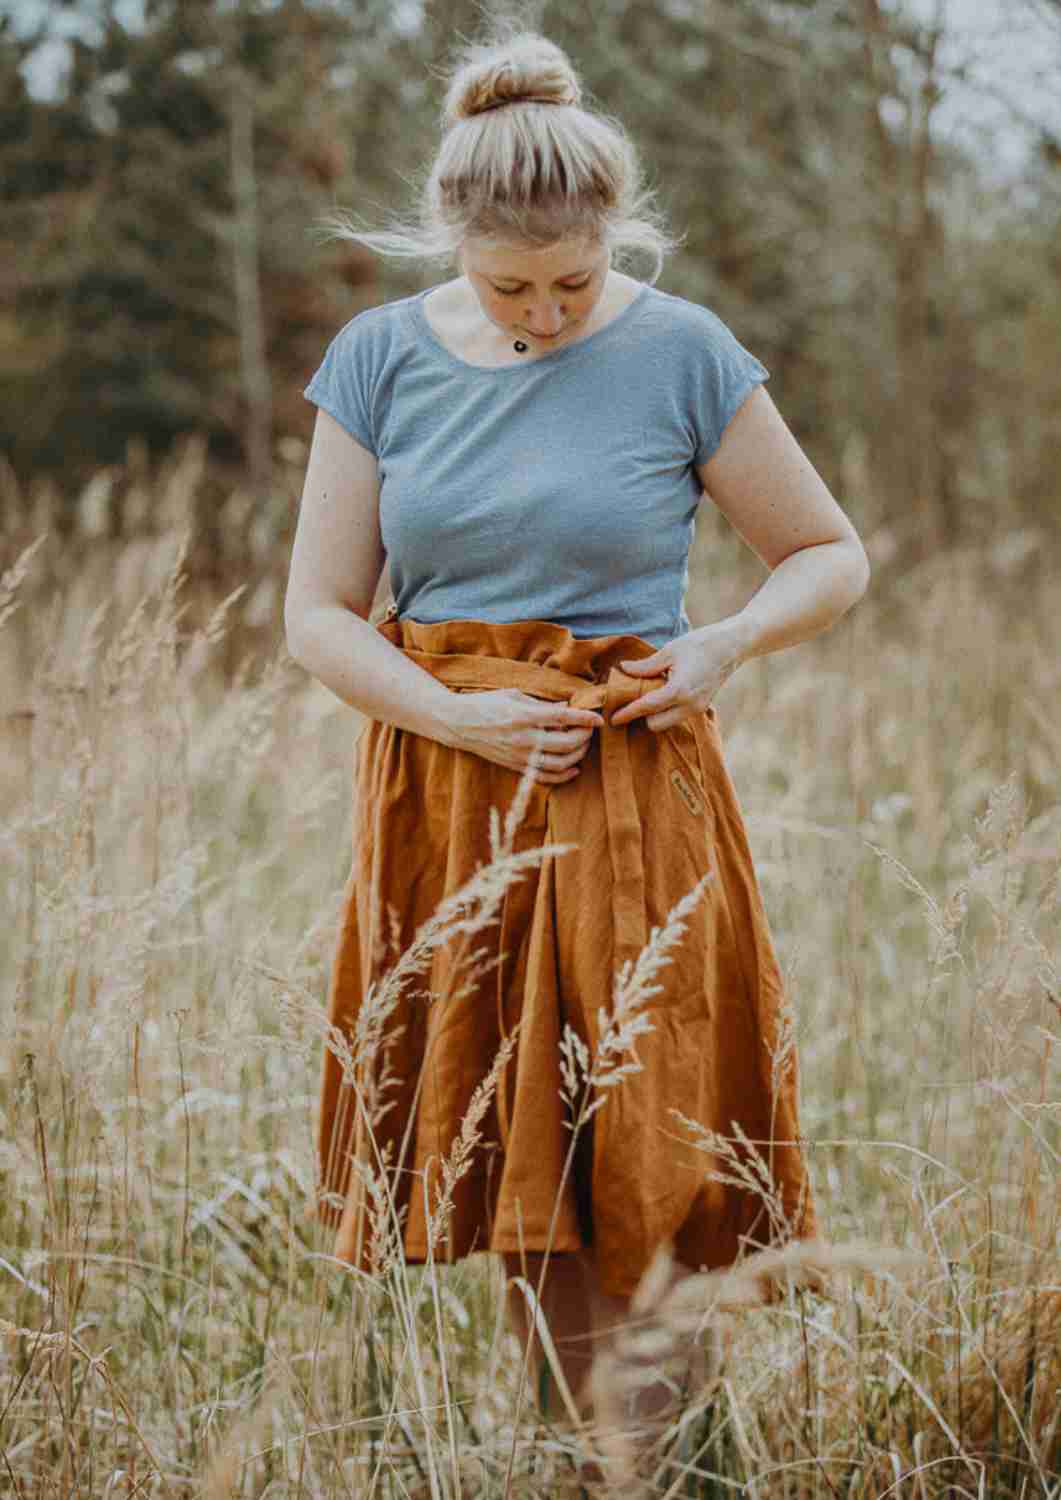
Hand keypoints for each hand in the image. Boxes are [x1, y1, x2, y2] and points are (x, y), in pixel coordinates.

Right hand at [447, 688, 605, 782]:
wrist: (458, 724)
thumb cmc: (486, 704)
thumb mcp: (514, 695)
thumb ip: (542, 704)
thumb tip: (568, 709)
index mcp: (523, 716)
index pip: (564, 718)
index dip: (585, 719)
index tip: (598, 718)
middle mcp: (523, 738)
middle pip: (567, 743)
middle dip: (584, 737)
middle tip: (589, 729)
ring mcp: (519, 756)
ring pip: (560, 763)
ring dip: (578, 755)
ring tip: (582, 744)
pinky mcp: (516, 767)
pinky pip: (546, 777)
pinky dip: (564, 775)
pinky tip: (574, 767)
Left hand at [608, 621, 745, 730]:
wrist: (733, 646)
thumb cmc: (702, 644)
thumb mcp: (670, 651)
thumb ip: (646, 666)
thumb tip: (623, 670)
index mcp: (679, 690)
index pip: (646, 707)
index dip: (627, 713)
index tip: (613, 719)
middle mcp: (689, 705)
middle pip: (655, 725)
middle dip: (642, 716)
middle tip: (633, 699)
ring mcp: (698, 709)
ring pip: (667, 723)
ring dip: (656, 714)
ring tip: (651, 692)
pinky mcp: (702, 708)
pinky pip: (678, 717)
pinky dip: (667, 710)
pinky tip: (665, 692)